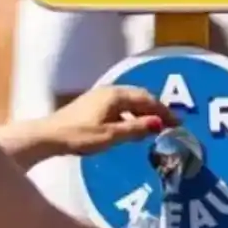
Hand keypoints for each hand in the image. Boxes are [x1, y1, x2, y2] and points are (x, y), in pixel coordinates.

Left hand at [46, 86, 178, 154]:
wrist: (49, 136)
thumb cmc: (80, 136)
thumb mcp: (111, 135)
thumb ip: (136, 129)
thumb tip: (159, 124)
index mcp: (116, 95)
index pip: (147, 99)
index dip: (164, 111)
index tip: (177, 123)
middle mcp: (110, 91)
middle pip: (139, 97)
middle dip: (156, 109)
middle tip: (170, 124)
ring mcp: (100, 96)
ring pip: (129, 101)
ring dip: (144, 112)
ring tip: (155, 126)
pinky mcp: (93, 105)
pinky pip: (120, 106)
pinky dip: (132, 114)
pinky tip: (133, 126)